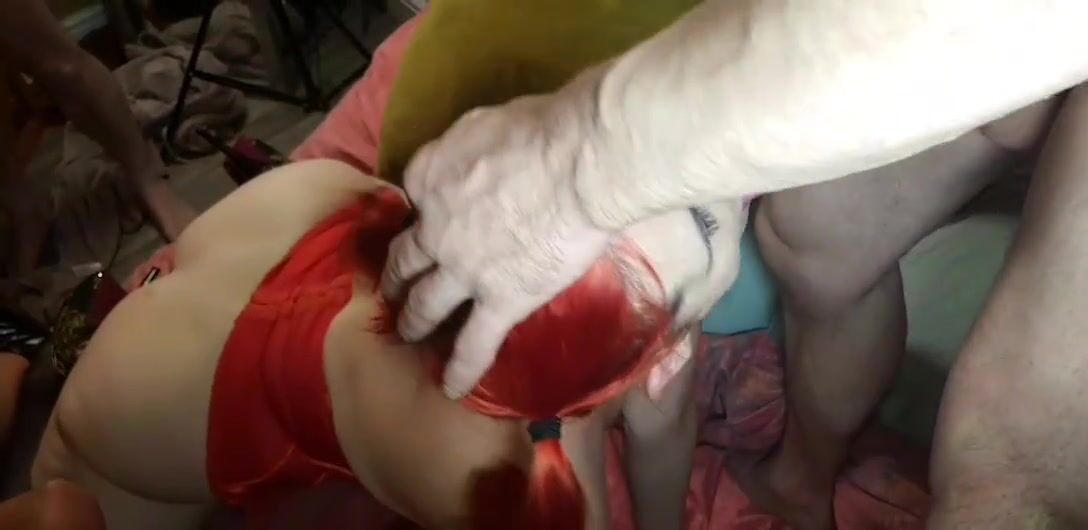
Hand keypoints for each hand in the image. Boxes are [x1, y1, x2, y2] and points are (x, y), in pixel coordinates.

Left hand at [381, 72, 620, 398]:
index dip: (420, 208)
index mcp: (430, 176)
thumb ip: (471, 145)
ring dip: (413, 320)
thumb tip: (480, 157)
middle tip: (391, 288)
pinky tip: (451, 389)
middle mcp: (435, 227)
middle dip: (396, 275)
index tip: (425, 215)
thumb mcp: (488, 122)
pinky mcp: (499, 301)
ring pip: (426, 304)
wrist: (577, 163)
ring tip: (406, 333)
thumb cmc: (544, 129)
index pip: (414, 194)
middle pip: (407, 257)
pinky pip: (475, 343)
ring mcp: (463, 270)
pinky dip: (460, 369)